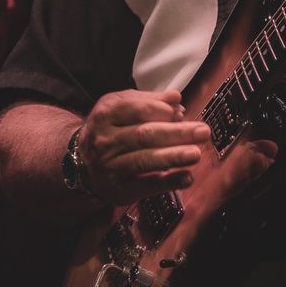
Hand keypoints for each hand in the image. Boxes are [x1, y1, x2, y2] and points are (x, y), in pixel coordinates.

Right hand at [75, 89, 213, 203]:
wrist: (83, 162)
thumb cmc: (111, 129)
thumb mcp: (122, 107)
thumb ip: (149, 101)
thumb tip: (176, 98)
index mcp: (106, 115)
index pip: (135, 110)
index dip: (159, 110)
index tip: (179, 112)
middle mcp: (105, 141)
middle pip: (144, 135)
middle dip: (176, 133)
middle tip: (203, 131)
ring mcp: (111, 166)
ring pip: (144, 160)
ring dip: (173, 157)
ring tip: (196, 154)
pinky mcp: (119, 188)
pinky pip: (146, 185)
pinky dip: (168, 182)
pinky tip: (187, 177)